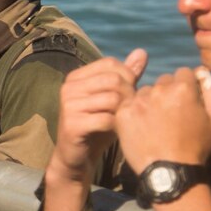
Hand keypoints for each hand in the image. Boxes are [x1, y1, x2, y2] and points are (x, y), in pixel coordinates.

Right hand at [48, 49, 147, 182]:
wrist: (76, 158)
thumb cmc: (97, 126)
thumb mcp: (113, 99)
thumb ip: (126, 76)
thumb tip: (142, 52)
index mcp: (76, 77)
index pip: (110, 63)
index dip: (128, 76)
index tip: (132, 94)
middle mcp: (69, 87)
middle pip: (112, 80)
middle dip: (128, 94)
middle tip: (132, 110)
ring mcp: (68, 106)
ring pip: (111, 99)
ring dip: (124, 111)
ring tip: (125, 120)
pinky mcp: (72, 125)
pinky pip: (105, 119)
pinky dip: (117, 126)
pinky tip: (117, 131)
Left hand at [115, 66, 210, 173]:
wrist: (169, 172)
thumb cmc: (197, 147)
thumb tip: (204, 73)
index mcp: (183, 88)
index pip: (184, 73)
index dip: (187, 86)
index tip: (186, 102)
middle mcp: (158, 89)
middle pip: (163, 81)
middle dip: (168, 92)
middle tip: (170, 114)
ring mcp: (138, 101)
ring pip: (145, 91)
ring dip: (150, 101)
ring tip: (155, 122)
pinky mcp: (123, 112)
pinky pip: (130, 104)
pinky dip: (135, 111)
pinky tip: (142, 126)